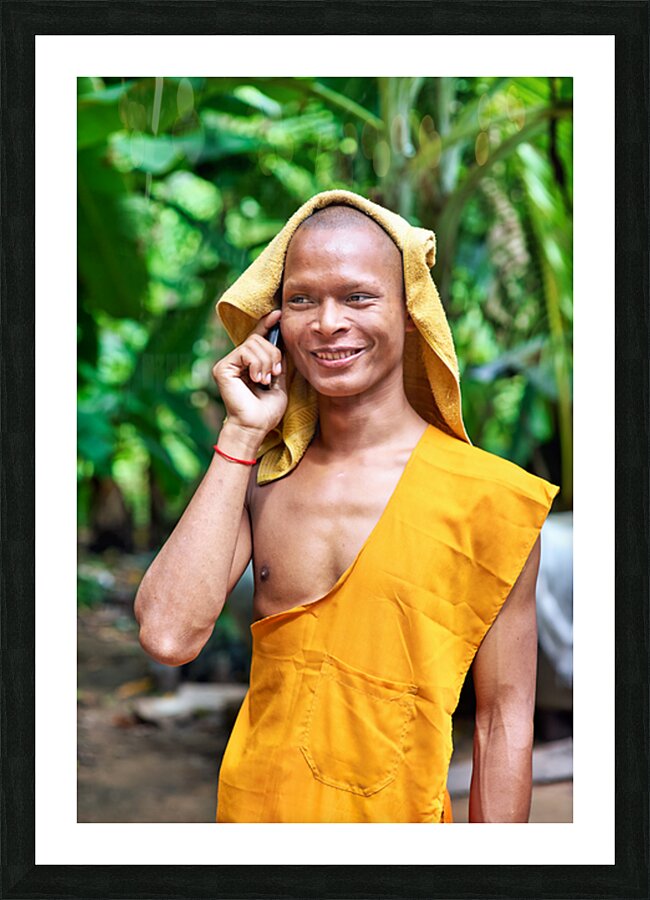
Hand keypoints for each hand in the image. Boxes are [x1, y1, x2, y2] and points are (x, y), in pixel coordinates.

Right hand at [212, 309, 287, 440]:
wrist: (255, 426)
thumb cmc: (267, 411)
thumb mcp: (279, 381)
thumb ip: (279, 362)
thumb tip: (283, 340)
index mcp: (248, 364)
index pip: (257, 338)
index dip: (267, 324)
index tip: (279, 314)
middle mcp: (236, 361)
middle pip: (258, 339)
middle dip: (273, 355)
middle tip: (274, 374)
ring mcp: (227, 364)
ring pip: (253, 344)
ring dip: (266, 362)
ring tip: (265, 380)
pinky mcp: (223, 368)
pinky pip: (245, 352)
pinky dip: (257, 364)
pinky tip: (257, 380)